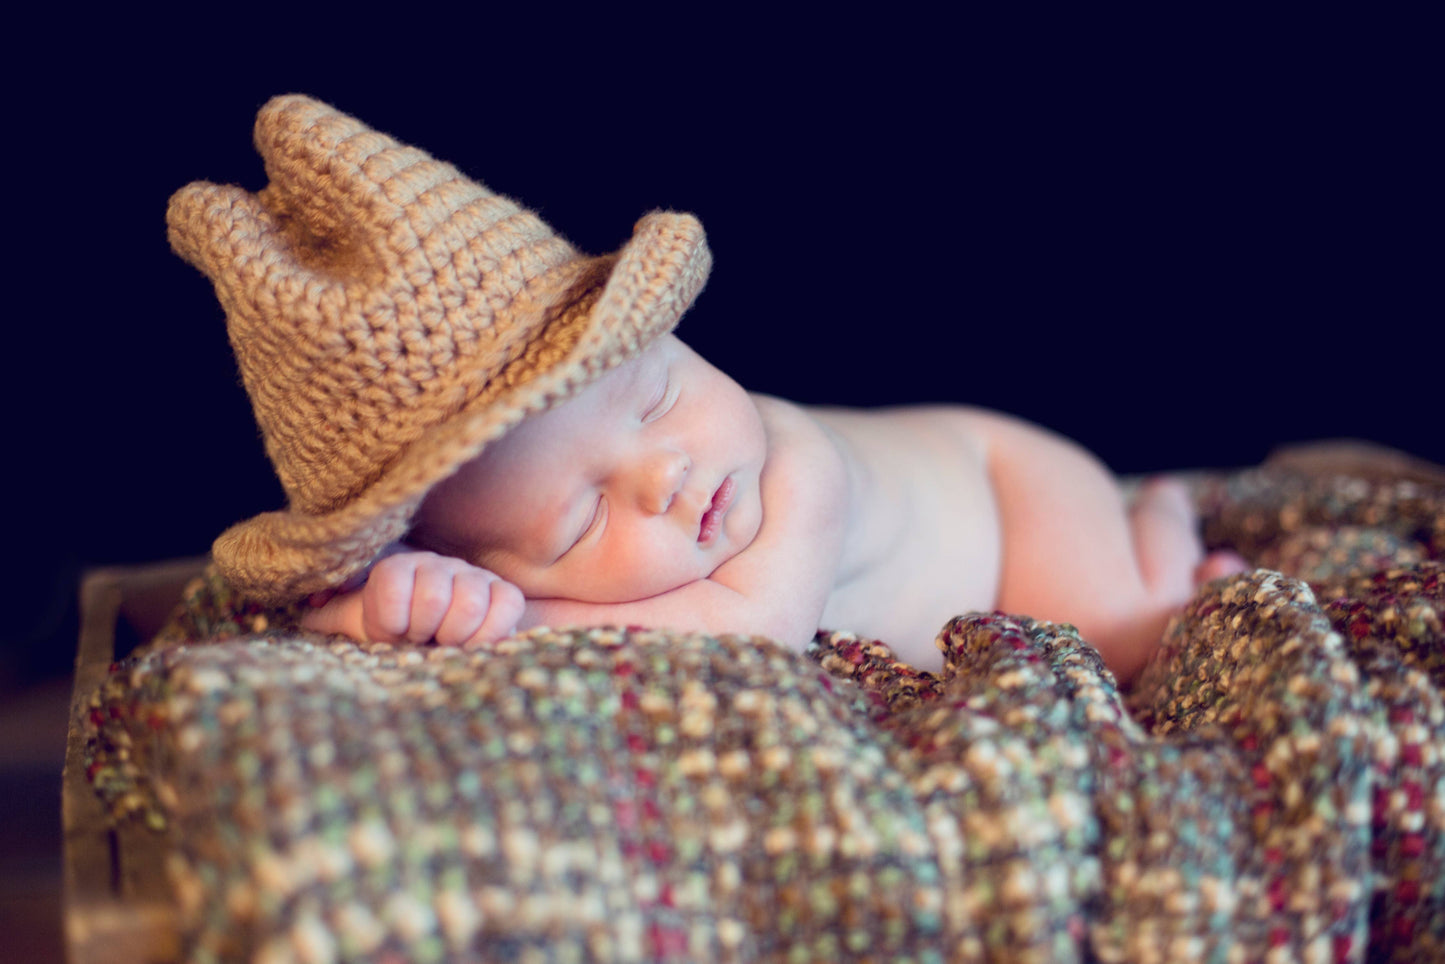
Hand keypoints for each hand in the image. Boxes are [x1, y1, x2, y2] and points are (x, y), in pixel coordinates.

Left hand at [300, 551, 524, 647]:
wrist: (439, 646)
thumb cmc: (396, 637)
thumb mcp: (359, 625)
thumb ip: (334, 616)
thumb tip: (305, 613)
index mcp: (398, 567)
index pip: (391, 585)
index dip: (389, 622)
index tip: (390, 635)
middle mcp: (437, 564)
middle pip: (432, 596)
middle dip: (424, 631)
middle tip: (420, 641)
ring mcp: (475, 577)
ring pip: (469, 603)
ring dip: (455, 636)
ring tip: (445, 644)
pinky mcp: (506, 594)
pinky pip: (505, 606)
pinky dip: (489, 633)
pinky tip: (472, 645)